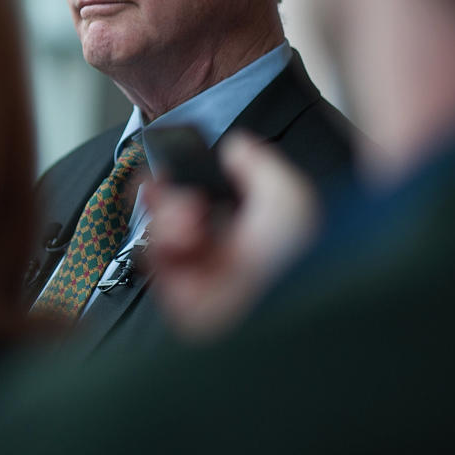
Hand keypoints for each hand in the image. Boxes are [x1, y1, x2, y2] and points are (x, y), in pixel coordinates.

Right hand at [145, 132, 318, 340]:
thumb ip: (261, 164)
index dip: (189, 179)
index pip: (211, 199)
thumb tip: (237, 145)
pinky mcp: (181, 298)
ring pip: (162, 235)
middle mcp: (225, 254)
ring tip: (188, 218)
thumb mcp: (288, 196)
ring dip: (167, 217)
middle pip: (177, 215)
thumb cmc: (300, 262)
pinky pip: (155, 262)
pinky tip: (182, 237)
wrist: (286, 309)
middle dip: (166, 194)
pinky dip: (161, 243)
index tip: (178, 162)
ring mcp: (202, 276)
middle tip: (160, 183)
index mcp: (253, 231)